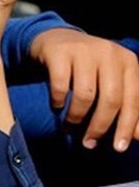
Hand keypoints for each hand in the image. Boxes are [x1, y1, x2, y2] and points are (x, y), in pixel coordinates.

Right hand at [30, 28, 138, 151]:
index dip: (127, 126)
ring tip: (70, 127)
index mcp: (128, 62)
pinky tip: (57, 106)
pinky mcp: (59, 52)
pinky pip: (61, 85)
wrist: (56, 38)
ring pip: (86, 94)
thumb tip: (137, 137)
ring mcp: (83, 50)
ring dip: (77, 117)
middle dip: (100, 126)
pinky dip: (59, 101)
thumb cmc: (88, 66)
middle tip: (89, 143)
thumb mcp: (111, 80)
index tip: (119, 148)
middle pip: (110, 99)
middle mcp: (109, 53)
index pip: (133, 100)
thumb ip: (125, 104)